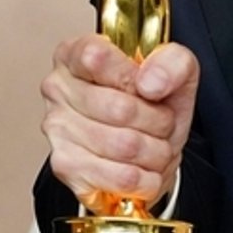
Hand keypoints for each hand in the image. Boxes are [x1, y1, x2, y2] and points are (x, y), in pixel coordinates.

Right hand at [41, 36, 197, 208]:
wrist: (148, 147)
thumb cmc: (153, 103)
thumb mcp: (175, 70)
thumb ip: (172, 62)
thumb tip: (150, 83)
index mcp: (75, 54)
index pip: (96, 58)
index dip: (132, 78)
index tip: (148, 88)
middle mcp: (57, 88)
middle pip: (120, 109)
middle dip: (158, 122)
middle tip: (161, 122)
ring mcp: (57, 129)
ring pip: (125, 146)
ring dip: (156, 152)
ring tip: (154, 145)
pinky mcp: (65, 167)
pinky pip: (122, 178)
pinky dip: (146, 178)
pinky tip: (142, 168)